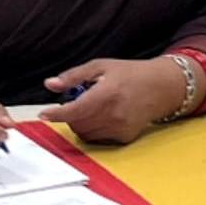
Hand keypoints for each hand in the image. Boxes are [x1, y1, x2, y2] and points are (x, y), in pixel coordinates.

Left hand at [39, 58, 182, 143]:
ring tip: (91, 107)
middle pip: (77, 124)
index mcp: (107, 93)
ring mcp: (120, 128)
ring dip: (80, 123)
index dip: (57, 114)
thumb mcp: (101, 66)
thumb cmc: (130, 73)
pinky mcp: (124, 138)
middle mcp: (114, 114)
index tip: (44, 114)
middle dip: (69, 115)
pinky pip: (98, 138)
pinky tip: (103, 115)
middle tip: (76, 101)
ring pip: (86, 134)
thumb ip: (74, 76)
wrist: (160, 87)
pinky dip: (93, 129)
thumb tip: (50, 84)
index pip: (76, 109)